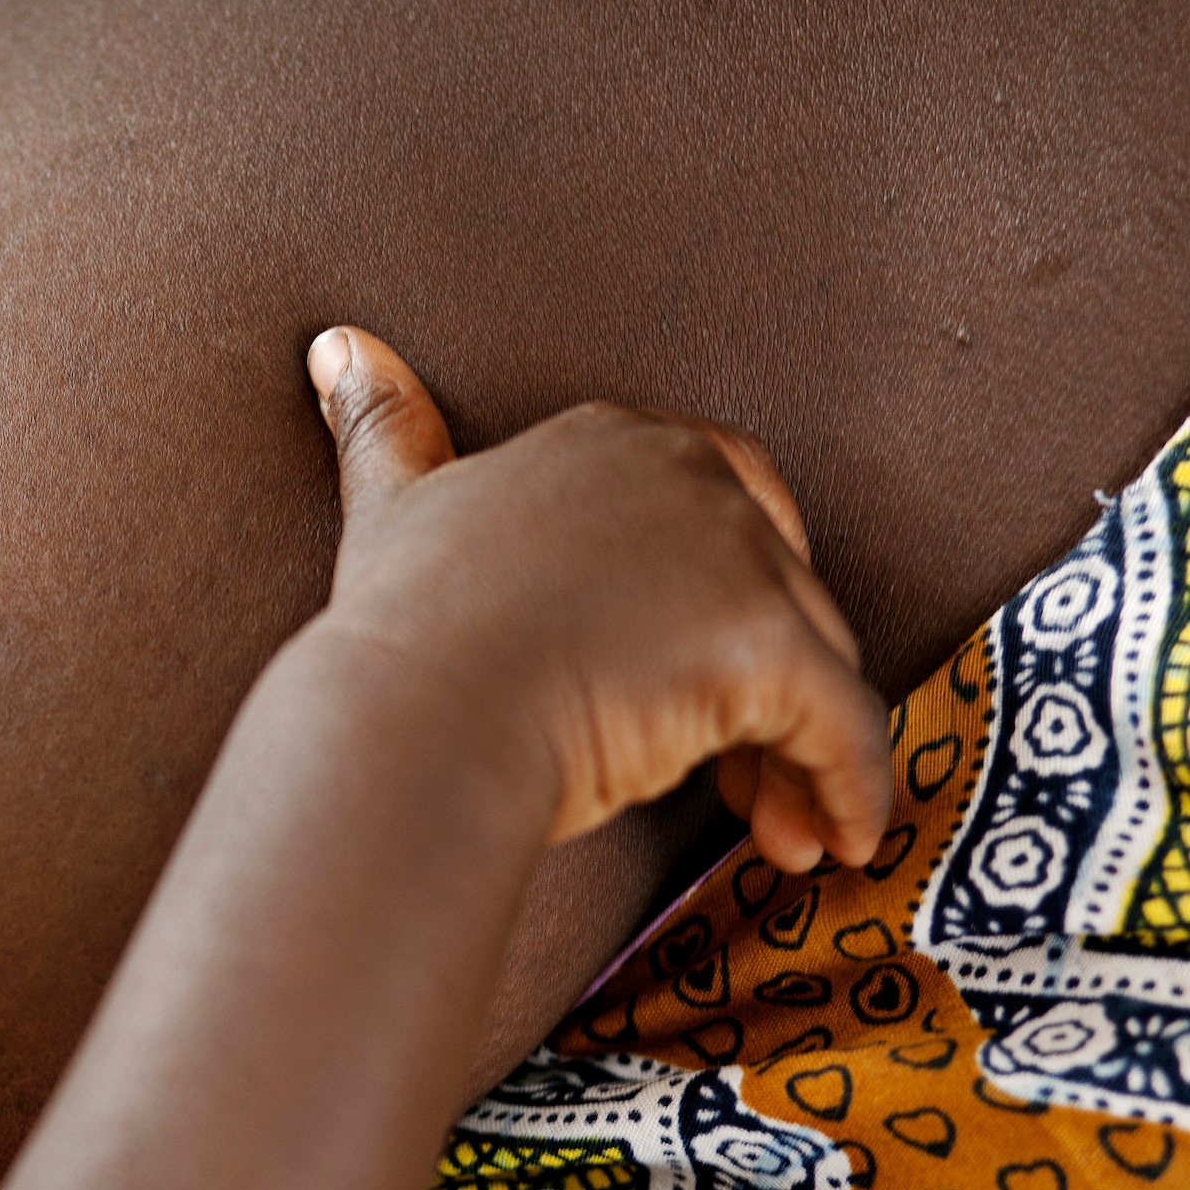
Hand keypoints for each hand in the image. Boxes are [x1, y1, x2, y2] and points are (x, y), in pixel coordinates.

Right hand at [304, 327, 889, 874]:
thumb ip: (383, 425)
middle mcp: (688, 476)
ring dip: (799, 750)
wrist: (413, 721)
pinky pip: (848, 730)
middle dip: (763, 680)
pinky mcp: (767, 645)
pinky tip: (829, 845)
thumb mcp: (391, 508)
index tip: (693, 662)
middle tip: (729, 767)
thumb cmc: (402, 640)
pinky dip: (851, 792)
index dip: (720, 592)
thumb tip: (338, 345)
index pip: (724, 498)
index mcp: (611, 442)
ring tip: (763, 824)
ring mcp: (736, 556)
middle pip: (778, 585)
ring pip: (817, 660)